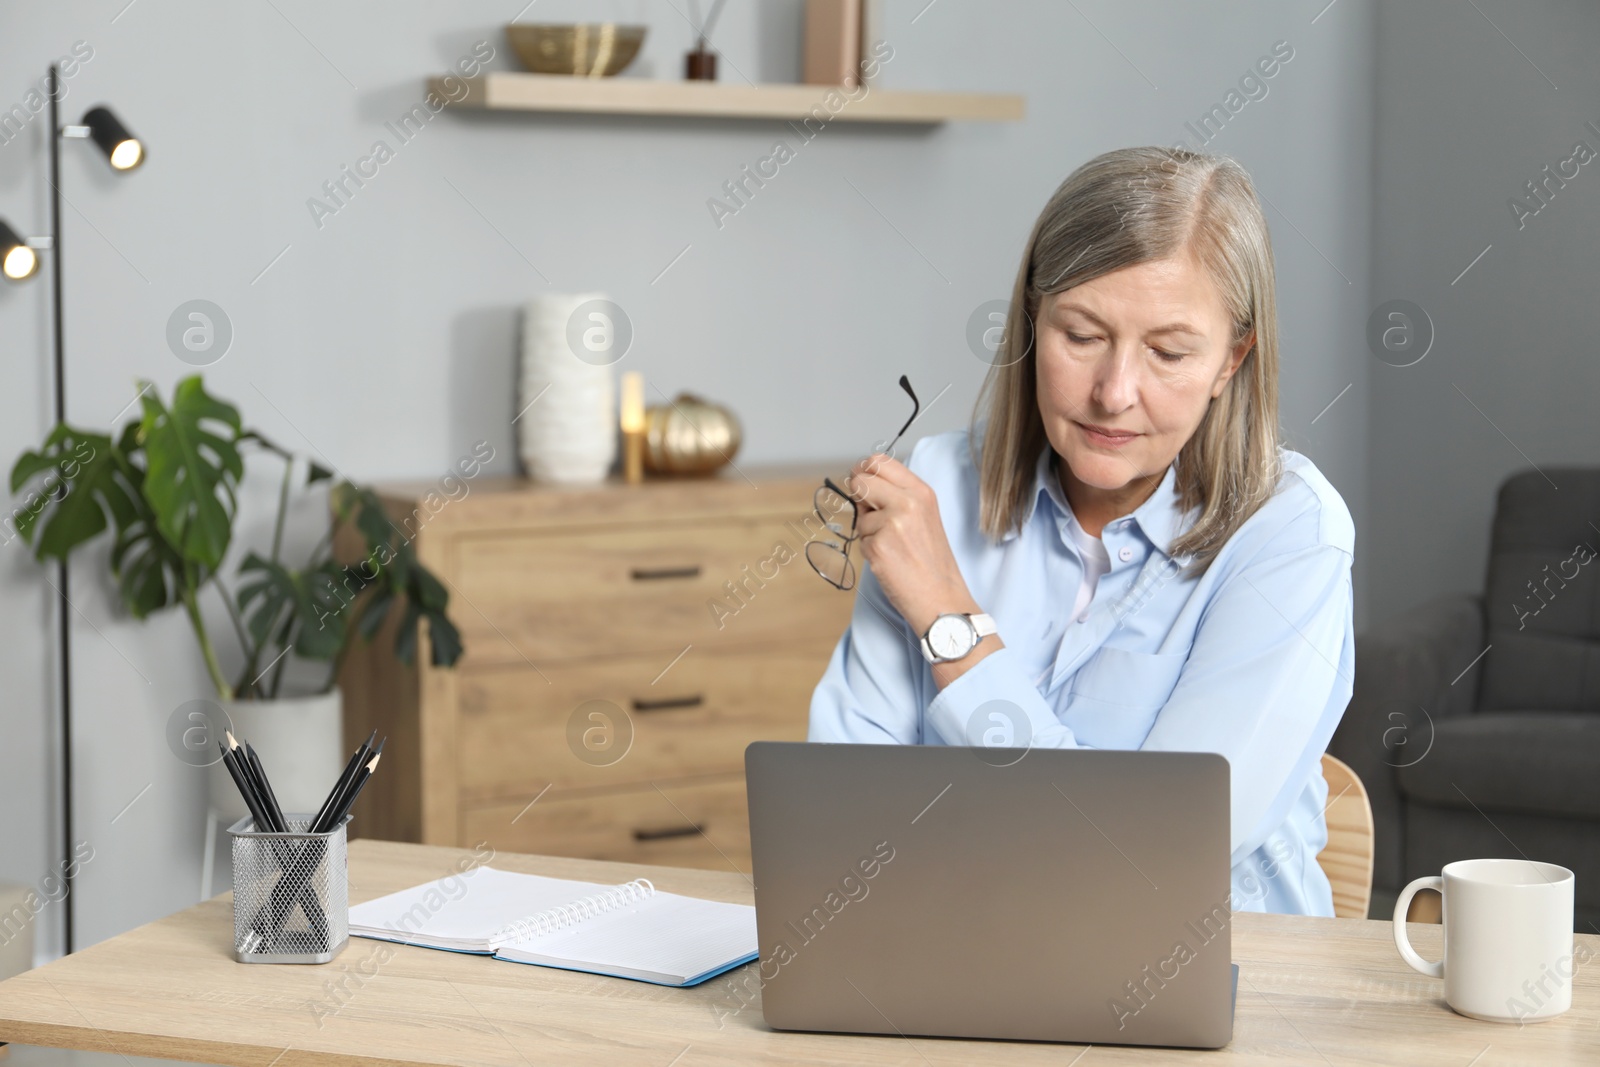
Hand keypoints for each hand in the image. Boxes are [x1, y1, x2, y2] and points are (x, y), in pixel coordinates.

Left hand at [847, 453, 1001, 686]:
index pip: (879, 461)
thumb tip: (862, 483)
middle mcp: (908, 502)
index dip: (863, 471)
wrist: (941, 597)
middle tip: (870, 514)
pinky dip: (870, 551)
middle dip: (858, 496)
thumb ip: (897, 496)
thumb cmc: (931, 560)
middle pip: (860, 480)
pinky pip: (860, 540)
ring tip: (893, 547)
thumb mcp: (923, 515)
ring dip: (868, 530)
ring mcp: (892, 523)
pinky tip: (890, 561)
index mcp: (921, 491)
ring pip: (859, 515)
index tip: (863, 485)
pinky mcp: (878, 546)